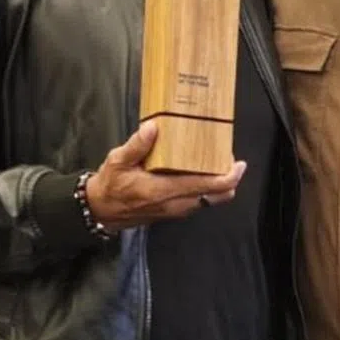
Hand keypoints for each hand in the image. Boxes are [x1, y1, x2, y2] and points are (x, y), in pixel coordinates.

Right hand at [85, 121, 246, 228]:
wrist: (100, 210)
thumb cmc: (110, 186)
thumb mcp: (118, 160)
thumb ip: (137, 144)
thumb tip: (153, 127)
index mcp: (163, 190)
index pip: (208, 187)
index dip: (229, 176)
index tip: (238, 163)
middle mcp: (175, 204)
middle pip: (217, 197)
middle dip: (229, 179)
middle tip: (230, 160)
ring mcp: (176, 211)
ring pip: (210, 201)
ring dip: (219, 185)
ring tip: (218, 163)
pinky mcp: (174, 212)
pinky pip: (199, 203)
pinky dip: (207, 190)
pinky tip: (202, 174)